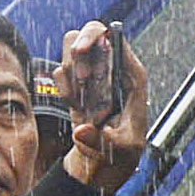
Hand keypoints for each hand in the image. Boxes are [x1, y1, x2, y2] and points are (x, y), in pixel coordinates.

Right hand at [60, 21, 148, 193]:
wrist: (105, 162)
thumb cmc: (123, 153)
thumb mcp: (121, 149)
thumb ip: (101, 139)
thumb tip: (81, 130)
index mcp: (132, 75)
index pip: (115, 37)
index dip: (96, 37)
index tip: (81, 52)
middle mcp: (113, 68)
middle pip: (90, 33)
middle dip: (77, 53)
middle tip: (80, 79)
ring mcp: (94, 74)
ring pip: (72, 49)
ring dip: (68, 70)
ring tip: (78, 97)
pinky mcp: (78, 85)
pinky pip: (61, 72)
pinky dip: (62, 86)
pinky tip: (74, 104)